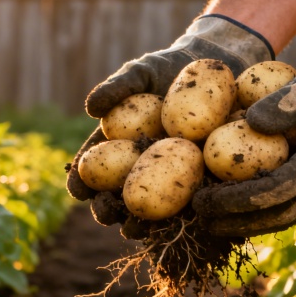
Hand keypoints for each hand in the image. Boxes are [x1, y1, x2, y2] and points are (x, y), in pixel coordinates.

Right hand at [68, 15, 273, 231]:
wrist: (218, 67)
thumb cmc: (171, 68)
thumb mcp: (142, 72)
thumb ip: (117, 87)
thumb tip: (90, 108)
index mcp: (118, 146)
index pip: (93, 169)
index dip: (81, 183)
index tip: (77, 191)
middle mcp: (140, 168)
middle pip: (116, 197)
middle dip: (106, 211)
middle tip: (106, 213)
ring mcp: (169, 180)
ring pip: (149, 210)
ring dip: (138, 225)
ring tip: (136, 229)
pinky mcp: (200, 184)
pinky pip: (188, 205)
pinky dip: (180, 219)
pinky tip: (177, 226)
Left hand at [193, 21, 295, 236]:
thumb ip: (282, 104)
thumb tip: (246, 121)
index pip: (273, 193)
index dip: (234, 201)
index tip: (202, 200)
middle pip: (277, 216)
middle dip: (236, 222)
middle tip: (199, 218)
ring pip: (285, 216)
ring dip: (248, 222)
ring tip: (211, 218)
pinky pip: (291, 204)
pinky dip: (262, 209)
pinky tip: (234, 204)